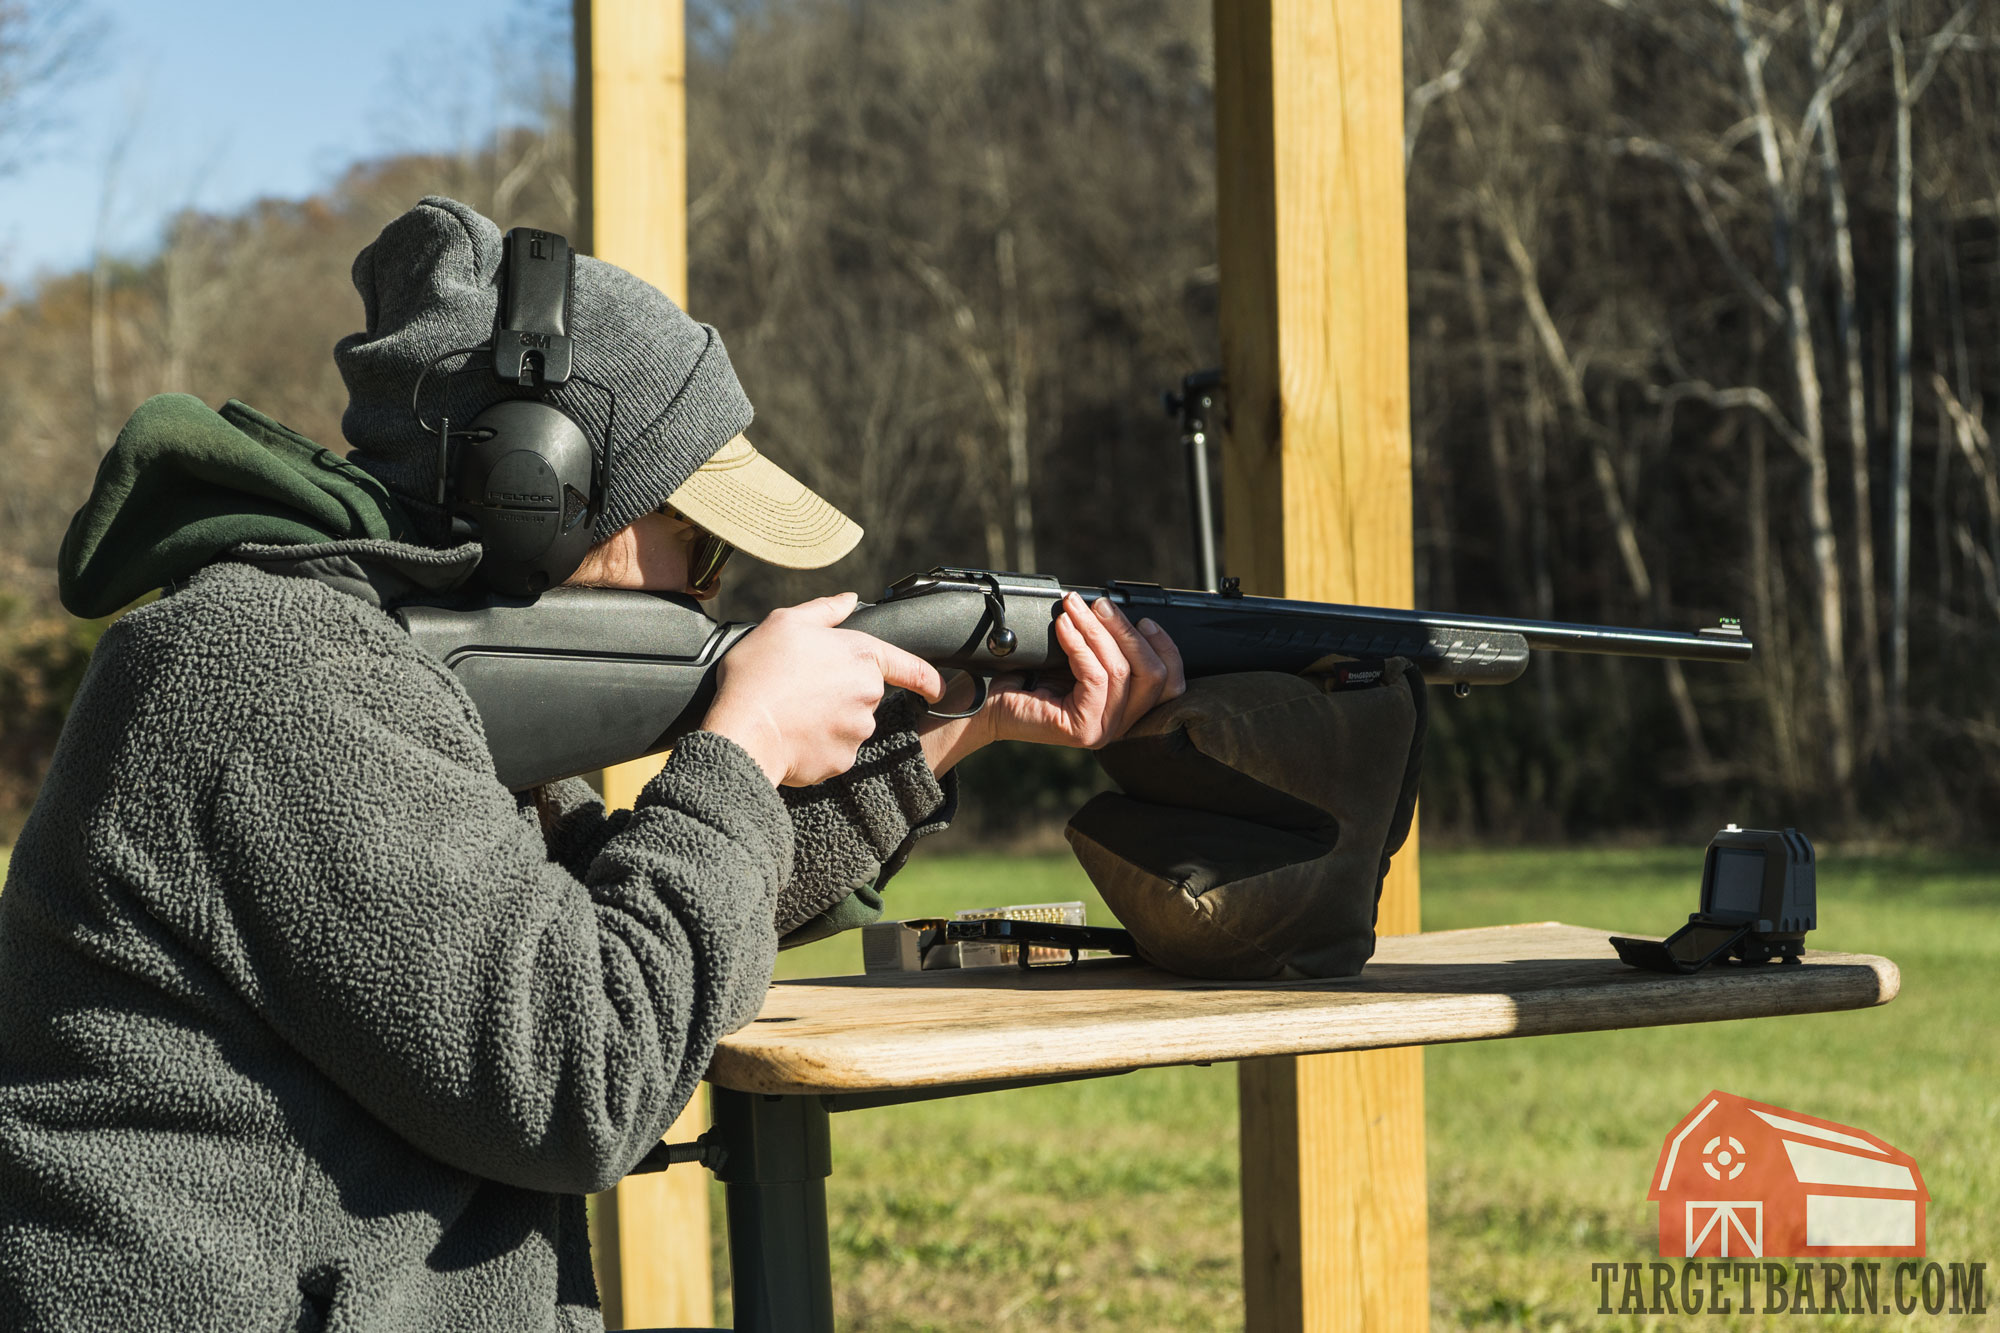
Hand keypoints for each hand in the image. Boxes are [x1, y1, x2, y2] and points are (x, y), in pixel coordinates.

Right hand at [703, 593, 943, 786]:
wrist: (742, 731)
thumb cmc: (760, 673)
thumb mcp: (786, 623)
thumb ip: (825, 610)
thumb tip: (849, 599)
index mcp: (861, 657)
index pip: (910, 666)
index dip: (928, 677)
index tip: (937, 688)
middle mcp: (869, 696)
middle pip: (865, 694)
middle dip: (841, 691)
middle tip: (801, 687)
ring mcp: (858, 731)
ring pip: (850, 723)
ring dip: (828, 718)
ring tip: (792, 711)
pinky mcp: (842, 761)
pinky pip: (835, 750)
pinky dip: (817, 744)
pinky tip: (792, 734)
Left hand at [918, 593, 1185, 772]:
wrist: (988, 703)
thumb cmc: (1031, 677)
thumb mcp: (1078, 657)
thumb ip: (1105, 644)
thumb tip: (1115, 611)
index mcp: (1128, 708)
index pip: (1171, 683)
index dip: (1165, 648)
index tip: (1144, 620)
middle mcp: (1122, 724)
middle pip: (1152, 674)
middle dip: (1128, 632)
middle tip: (1100, 605)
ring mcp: (1105, 730)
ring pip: (1121, 671)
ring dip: (1098, 631)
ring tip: (1075, 607)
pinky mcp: (1084, 729)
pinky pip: (1095, 678)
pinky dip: (1079, 646)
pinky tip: (1064, 627)